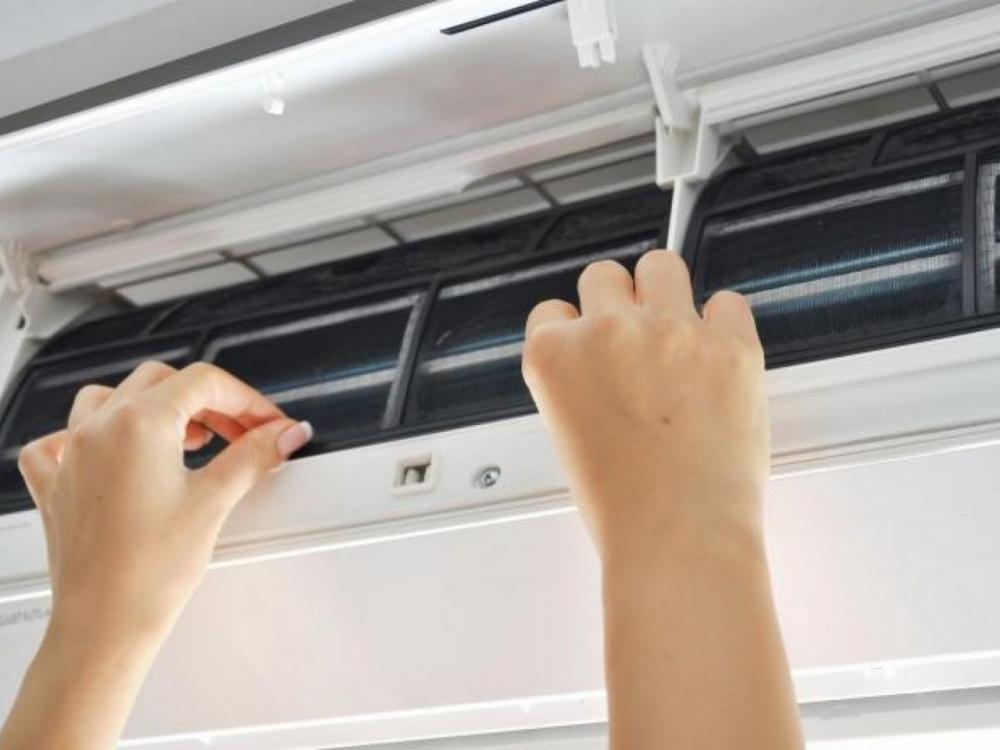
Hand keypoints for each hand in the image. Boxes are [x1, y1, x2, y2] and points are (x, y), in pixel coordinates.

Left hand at [18, 361, 311, 637]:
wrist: (104, 624)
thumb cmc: (149, 573)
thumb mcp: (215, 501)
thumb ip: (254, 456)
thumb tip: (283, 434)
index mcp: (139, 423)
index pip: (205, 382)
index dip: (247, 399)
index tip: (268, 422)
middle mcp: (100, 429)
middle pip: (163, 382)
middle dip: (209, 401)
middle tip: (242, 431)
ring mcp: (72, 453)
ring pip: (111, 397)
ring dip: (154, 405)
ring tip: (187, 435)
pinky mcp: (57, 484)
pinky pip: (60, 438)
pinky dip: (89, 434)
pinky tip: (112, 450)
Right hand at [522, 250, 768, 561]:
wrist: (679, 536)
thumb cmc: (624, 507)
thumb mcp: (570, 439)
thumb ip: (578, 386)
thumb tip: (605, 368)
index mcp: (554, 357)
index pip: (552, 311)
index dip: (574, 329)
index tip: (590, 345)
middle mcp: (606, 332)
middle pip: (602, 275)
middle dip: (616, 302)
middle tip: (634, 337)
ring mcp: (669, 330)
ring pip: (661, 266)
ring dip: (665, 291)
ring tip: (676, 329)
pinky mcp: (728, 342)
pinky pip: (728, 301)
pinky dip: (724, 321)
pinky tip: (718, 353)